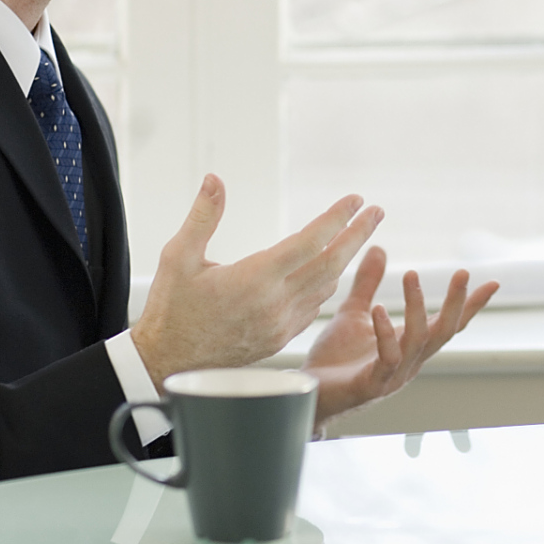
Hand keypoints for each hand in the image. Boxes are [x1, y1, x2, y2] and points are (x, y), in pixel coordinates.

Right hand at [131, 176, 381, 390]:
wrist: (166, 363)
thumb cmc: (170, 308)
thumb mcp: (177, 257)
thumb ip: (203, 217)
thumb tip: (215, 180)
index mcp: (253, 279)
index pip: (310, 242)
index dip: (336, 218)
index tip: (355, 199)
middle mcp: (274, 303)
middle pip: (331, 264)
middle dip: (358, 235)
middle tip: (377, 212)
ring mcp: (280, 324)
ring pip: (326, 287)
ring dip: (345, 259)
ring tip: (358, 234)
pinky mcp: (278, 338)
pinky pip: (313, 307)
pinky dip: (327, 284)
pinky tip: (329, 270)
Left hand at [302, 246, 498, 427]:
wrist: (307, 394)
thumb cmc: (334, 360)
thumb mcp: (354, 313)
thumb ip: (368, 284)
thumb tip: (380, 248)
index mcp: (410, 346)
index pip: (447, 324)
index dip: (470, 305)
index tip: (493, 283)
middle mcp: (409, 362)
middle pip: (444, 331)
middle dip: (457, 303)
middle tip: (462, 273)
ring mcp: (393, 376)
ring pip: (418, 341)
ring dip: (417, 307)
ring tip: (411, 275)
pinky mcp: (371, 385)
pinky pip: (387, 358)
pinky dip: (385, 333)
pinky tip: (379, 309)